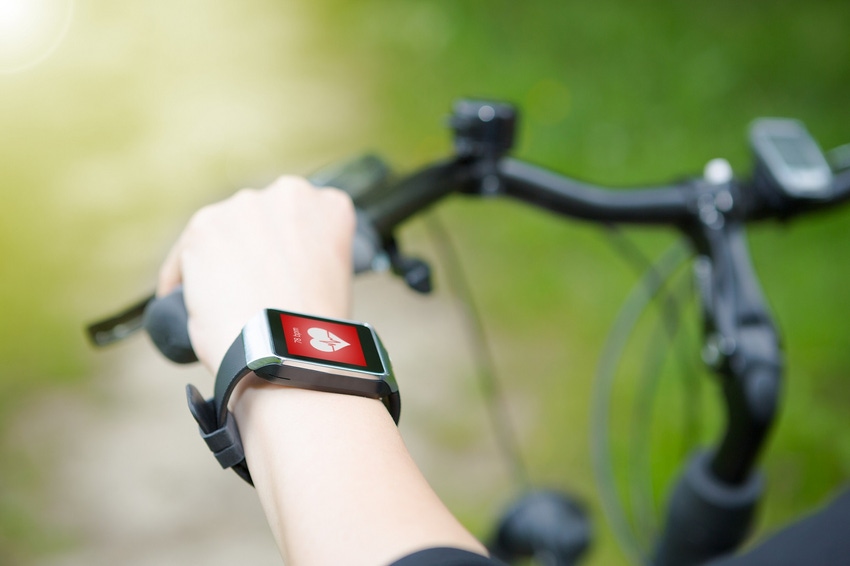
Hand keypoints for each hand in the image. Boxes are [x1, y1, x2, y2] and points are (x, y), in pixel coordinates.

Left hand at [157, 176, 355, 373]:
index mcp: (330, 207)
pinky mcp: (203, 227)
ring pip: (223, 233)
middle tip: (250, 288)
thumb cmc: (312, 332)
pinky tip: (189, 306)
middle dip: (252, 248)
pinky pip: (186, 254)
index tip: (281, 271)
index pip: (305, 219)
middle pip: (261, 220)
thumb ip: (310, 258)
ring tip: (220, 302)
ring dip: (219, 259)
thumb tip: (275, 270)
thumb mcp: (332, 280)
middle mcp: (288, 195)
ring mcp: (245, 207)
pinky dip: (182, 278)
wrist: (285, 352)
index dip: (290, 250)